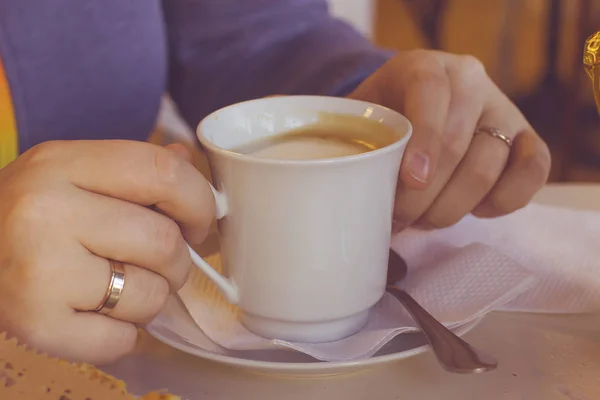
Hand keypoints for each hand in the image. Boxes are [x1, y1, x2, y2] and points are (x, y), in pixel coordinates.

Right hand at [0, 140, 214, 363]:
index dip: (199, 202)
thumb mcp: (69, 173)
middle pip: (164, 242)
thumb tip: (188, 162)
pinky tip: (98, 317)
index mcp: (63, 163)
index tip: (198, 223)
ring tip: (120, 288)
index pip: (164, 173)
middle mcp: (47, 212)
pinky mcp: (36, 324)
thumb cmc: (27, 215)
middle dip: (177, 261)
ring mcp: (40, 271)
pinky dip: (123, 335)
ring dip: (150, 299)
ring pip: (150, 295)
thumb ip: (132, 168)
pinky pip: (121, 340)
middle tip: (159, 264)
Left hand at [350, 50, 550, 228]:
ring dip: (451, 208)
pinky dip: (502, 201)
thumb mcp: (360, 120)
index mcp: (425, 67)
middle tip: (400, 219)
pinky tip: (474, 211)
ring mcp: (503, 110)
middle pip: (457, 145)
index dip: (423, 140)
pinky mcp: (526, 139)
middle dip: (424, 196)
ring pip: (488, 168)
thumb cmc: (382, 120)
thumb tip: (346, 194)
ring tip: (423, 221)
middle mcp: (470, 81)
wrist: (415, 110)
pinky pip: (533, 173)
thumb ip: (354, 143)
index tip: (412, 180)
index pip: (429, 95)